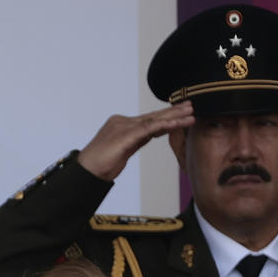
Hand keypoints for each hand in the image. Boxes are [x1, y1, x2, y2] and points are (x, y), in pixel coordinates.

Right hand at [75, 103, 195, 180]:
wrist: (86, 171)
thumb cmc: (100, 164)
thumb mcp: (123, 150)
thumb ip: (136, 140)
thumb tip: (150, 135)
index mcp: (122, 125)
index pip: (148, 119)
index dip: (166, 116)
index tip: (181, 113)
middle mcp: (124, 122)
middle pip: (153, 115)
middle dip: (173, 111)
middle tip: (191, 105)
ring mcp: (124, 127)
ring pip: (154, 119)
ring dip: (175, 116)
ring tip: (191, 113)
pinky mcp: (126, 135)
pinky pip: (149, 128)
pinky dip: (165, 124)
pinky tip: (177, 123)